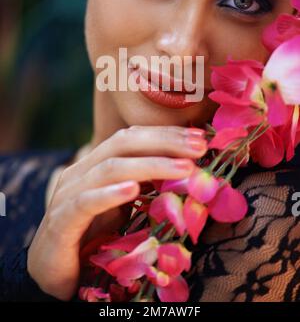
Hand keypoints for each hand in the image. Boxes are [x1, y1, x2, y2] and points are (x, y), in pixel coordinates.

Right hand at [27, 125, 203, 299]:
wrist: (53, 271)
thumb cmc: (92, 236)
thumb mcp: (122, 207)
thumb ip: (144, 186)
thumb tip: (185, 170)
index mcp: (95, 164)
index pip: (132, 138)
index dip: (165, 134)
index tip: (199, 137)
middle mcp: (80, 172)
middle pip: (123, 143)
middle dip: (164, 142)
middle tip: (199, 146)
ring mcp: (67, 194)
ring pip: (110, 168)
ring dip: (150, 165)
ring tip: (183, 168)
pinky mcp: (60, 221)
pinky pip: (86, 202)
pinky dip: (110, 194)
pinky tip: (134, 190)